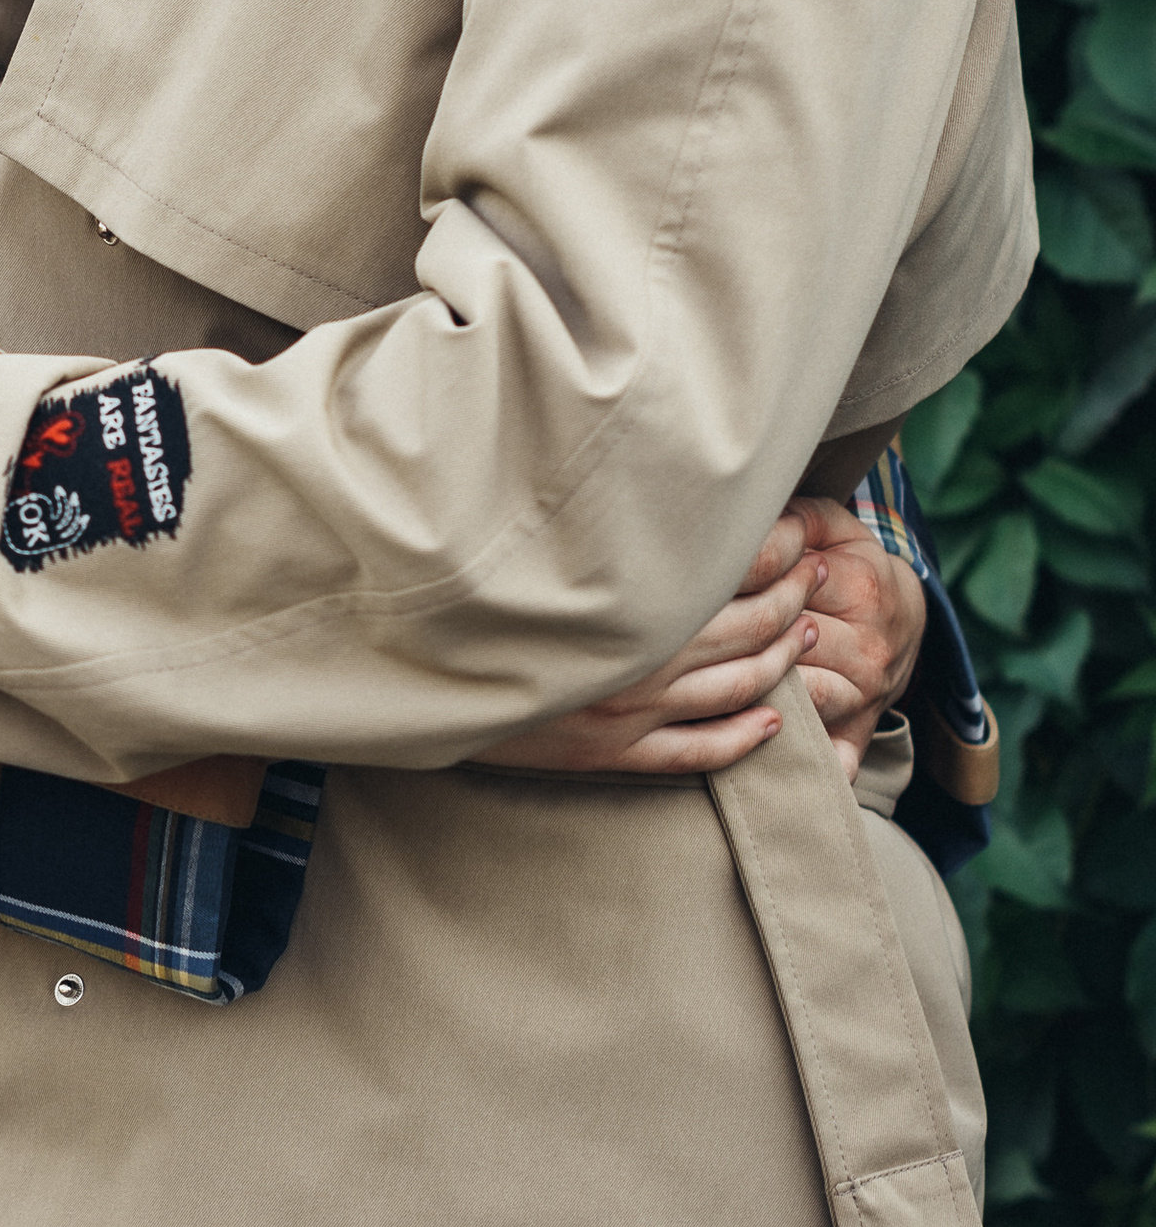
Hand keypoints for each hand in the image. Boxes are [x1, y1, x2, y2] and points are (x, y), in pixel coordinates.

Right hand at [479, 493, 925, 782]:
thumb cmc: (464, 603)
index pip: (727, 565)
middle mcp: (637, 654)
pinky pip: (699, 753)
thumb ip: (588, 520)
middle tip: (817, 573)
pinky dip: (744, 739)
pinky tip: (774, 724)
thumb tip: (634, 473)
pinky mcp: (610, 753)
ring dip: (785, 659)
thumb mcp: (525, 546)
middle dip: (794, 596)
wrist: (409, 676)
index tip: (796, 528)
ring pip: (738, 686)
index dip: (773, 547)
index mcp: (622, 595)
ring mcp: (628, 711)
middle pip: (748, 623)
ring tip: (808, 635)